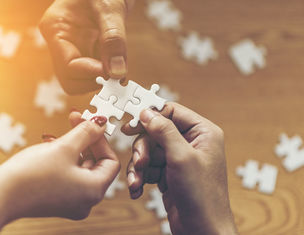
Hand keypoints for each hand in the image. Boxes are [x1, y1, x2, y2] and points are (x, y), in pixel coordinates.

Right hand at [0, 113, 119, 232]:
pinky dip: (63, 159)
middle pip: (95, 163)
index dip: (101, 139)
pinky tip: (51, 145)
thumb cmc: (32, 174)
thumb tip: (101, 123)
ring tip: (58, 133)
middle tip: (75, 119)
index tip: (89, 123)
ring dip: (73, 147)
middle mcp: (85, 200)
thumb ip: (86, 132)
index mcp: (94, 191)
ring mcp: (70, 202)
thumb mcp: (64, 147)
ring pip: (80, 167)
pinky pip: (68, 175)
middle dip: (85, 139)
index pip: (110, 161)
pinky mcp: (56, 199)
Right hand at [40, 0, 134, 93]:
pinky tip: (120, 64)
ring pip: (82, 76)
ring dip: (102, 78)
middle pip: (70, 78)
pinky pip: (94, 67)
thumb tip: (117, 72)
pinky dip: (107, 70)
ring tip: (121, 69)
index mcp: (56, 29)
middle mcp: (61, 40)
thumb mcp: (111, 7)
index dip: (90, 74)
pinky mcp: (86, 45)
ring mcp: (73, 44)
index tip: (113, 73)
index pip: (67, 66)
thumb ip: (114, 40)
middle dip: (93, 81)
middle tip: (117, 76)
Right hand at [122, 103, 237, 234]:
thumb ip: (163, 131)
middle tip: (141, 162)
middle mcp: (191, 142)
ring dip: (140, 165)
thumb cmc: (202, 196)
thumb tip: (147, 112)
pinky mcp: (169, 173)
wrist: (202, 231)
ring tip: (138, 180)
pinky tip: (138, 188)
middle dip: (144, 148)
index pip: (171, 112)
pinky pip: (148, 165)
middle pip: (155, 132)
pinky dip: (141, 176)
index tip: (131, 125)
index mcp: (202, 132)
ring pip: (149, 149)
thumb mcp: (181, 157)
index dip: (150, 116)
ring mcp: (179, 159)